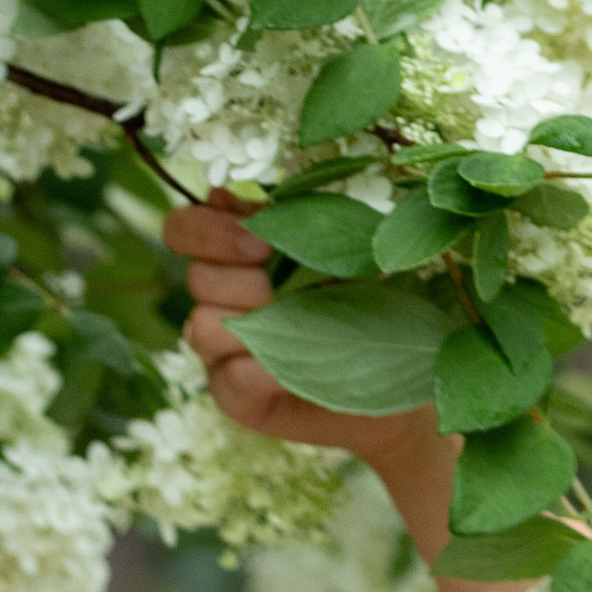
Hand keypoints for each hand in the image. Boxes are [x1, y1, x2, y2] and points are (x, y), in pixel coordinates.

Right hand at [170, 189, 451, 528]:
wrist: (407, 374)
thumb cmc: (375, 302)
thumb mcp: (344, 250)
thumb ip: (293, 220)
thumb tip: (225, 196)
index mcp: (236, 255)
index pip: (184, 228)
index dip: (206, 230)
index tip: (260, 242)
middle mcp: (219, 298)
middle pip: (197, 278)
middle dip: (246, 280)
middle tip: (287, 291)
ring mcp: (221, 350)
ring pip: (203, 326)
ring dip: (255, 323)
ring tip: (302, 328)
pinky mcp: (235, 395)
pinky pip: (233, 376)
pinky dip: (269, 369)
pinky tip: (301, 367)